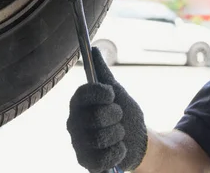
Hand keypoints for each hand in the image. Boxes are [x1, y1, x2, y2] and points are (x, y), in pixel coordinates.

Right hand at [67, 47, 147, 172]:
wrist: (136, 139)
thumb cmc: (124, 113)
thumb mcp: (117, 92)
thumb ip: (104, 73)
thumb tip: (94, 48)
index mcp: (79, 103)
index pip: (82, 94)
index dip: (99, 94)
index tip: (112, 94)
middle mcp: (73, 123)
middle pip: (95, 117)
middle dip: (114, 116)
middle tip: (118, 116)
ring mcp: (78, 143)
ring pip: (100, 138)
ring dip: (118, 134)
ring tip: (119, 133)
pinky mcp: (86, 162)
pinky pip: (102, 158)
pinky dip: (117, 152)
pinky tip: (119, 148)